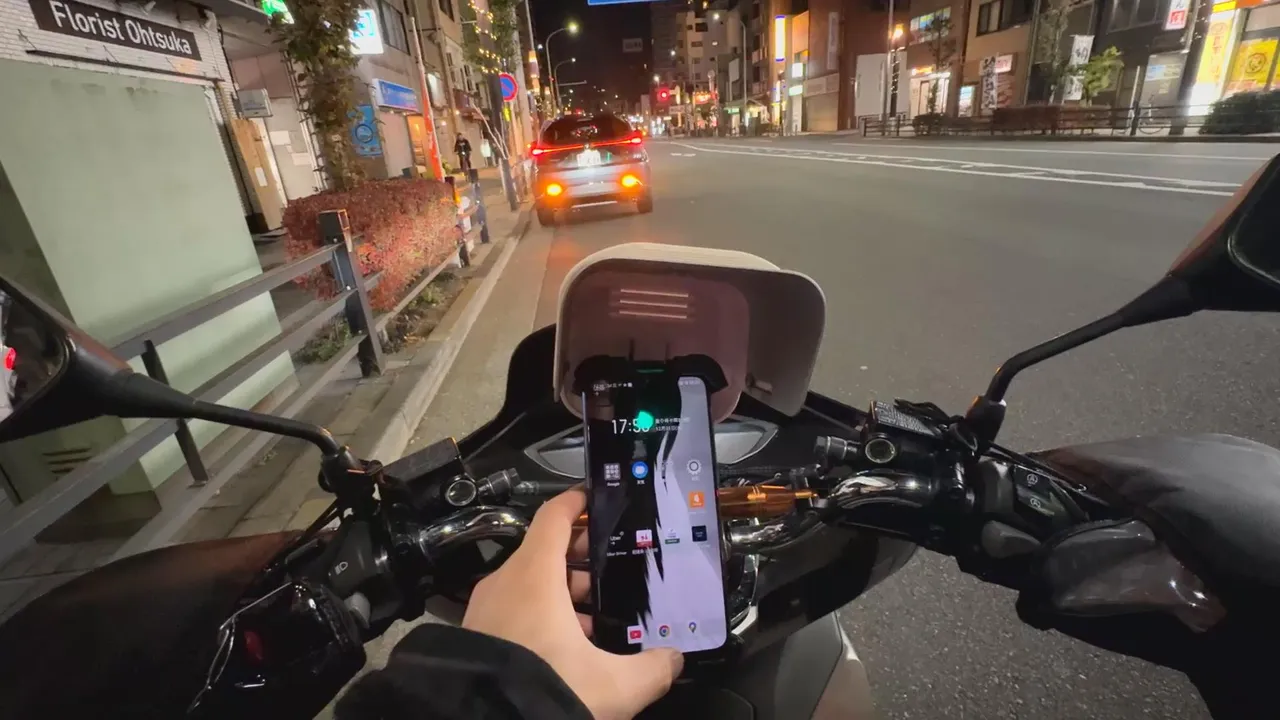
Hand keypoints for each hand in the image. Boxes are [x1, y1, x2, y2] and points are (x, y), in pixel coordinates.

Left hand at [463, 488, 682, 719]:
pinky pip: (514, 612)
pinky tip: (568, 648)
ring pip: (529, 585)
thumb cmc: (542, 693)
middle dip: (582, 559)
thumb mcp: (614, 686)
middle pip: (546, 552)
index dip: (576, 504)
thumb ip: (653, 669)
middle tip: (614, 568)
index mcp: (535, 576)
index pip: (554, 518)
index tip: (594, 499)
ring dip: (562, 594)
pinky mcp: (476, 638)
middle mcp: (505, 585)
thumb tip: (673, 660)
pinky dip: (541, 617)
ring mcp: (486, 611)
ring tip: (597, 618)